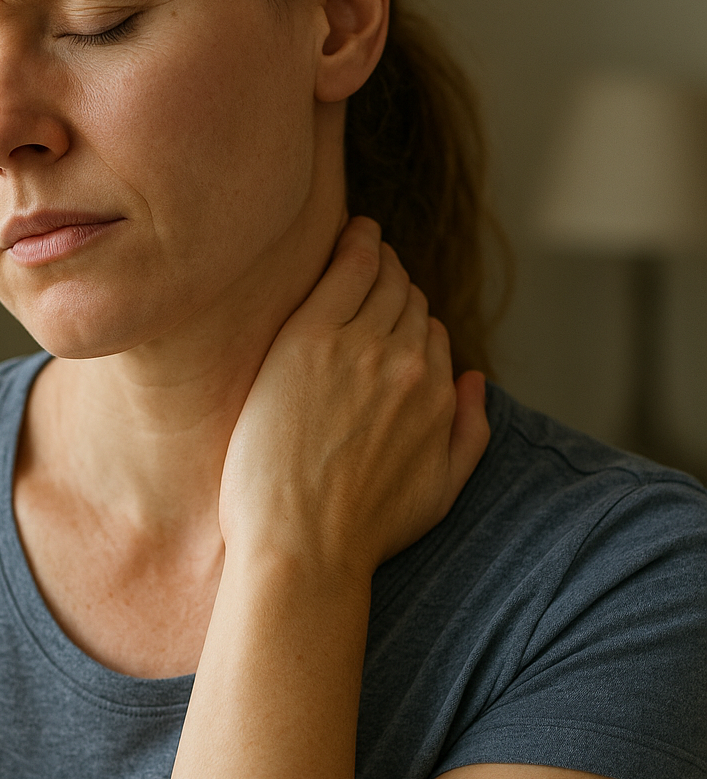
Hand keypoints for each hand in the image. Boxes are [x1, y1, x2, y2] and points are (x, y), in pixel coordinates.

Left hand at [218, 217, 489, 585]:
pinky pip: (346, 268)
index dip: (409, 324)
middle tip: (373, 272)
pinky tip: (352, 230)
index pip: (431, 334)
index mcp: (439, 395)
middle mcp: (409, 363)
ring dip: (376, 258)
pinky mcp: (310, 337)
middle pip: (408, 301)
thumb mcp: (441, 492)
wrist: (300, 547)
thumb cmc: (361, 531)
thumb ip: (470, 432)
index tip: (388, 317)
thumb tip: (477, 381)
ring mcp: (360, 345)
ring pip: (381, 279)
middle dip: (394, 287)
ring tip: (362, 244)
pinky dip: (355, 243)